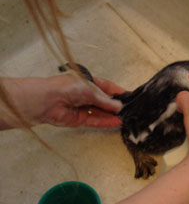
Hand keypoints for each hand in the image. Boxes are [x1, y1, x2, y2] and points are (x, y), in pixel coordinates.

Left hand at [1, 74, 124, 128]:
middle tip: (129, 108)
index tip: (128, 96)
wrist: (45, 100)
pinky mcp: (78, 120)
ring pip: (100, 112)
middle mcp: (84, 94)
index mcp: (86, 82)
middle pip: (103, 101)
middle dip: (115, 104)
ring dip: (112, 114)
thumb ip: (104, 99)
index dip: (116, 91)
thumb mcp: (90, 89)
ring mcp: (81, 107)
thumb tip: (118, 106)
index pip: (105, 87)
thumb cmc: (64, 87)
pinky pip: (94, 121)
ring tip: (126, 117)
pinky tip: (116, 122)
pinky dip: (105, 122)